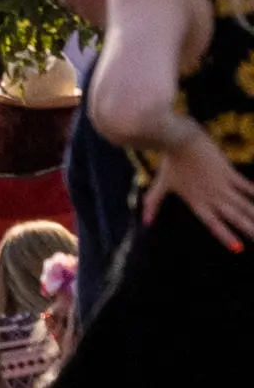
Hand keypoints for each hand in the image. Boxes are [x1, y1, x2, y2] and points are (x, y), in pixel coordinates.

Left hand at [140, 122, 253, 250]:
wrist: (177, 138)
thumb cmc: (169, 162)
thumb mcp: (162, 184)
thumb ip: (154, 203)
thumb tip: (145, 221)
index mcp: (197, 202)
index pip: (213, 224)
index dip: (225, 236)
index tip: (239, 249)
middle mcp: (211, 196)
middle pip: (234, 217)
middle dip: (249, 229)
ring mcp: (221, 185)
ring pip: (243, 204)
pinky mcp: (228, 172)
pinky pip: (245, 185)